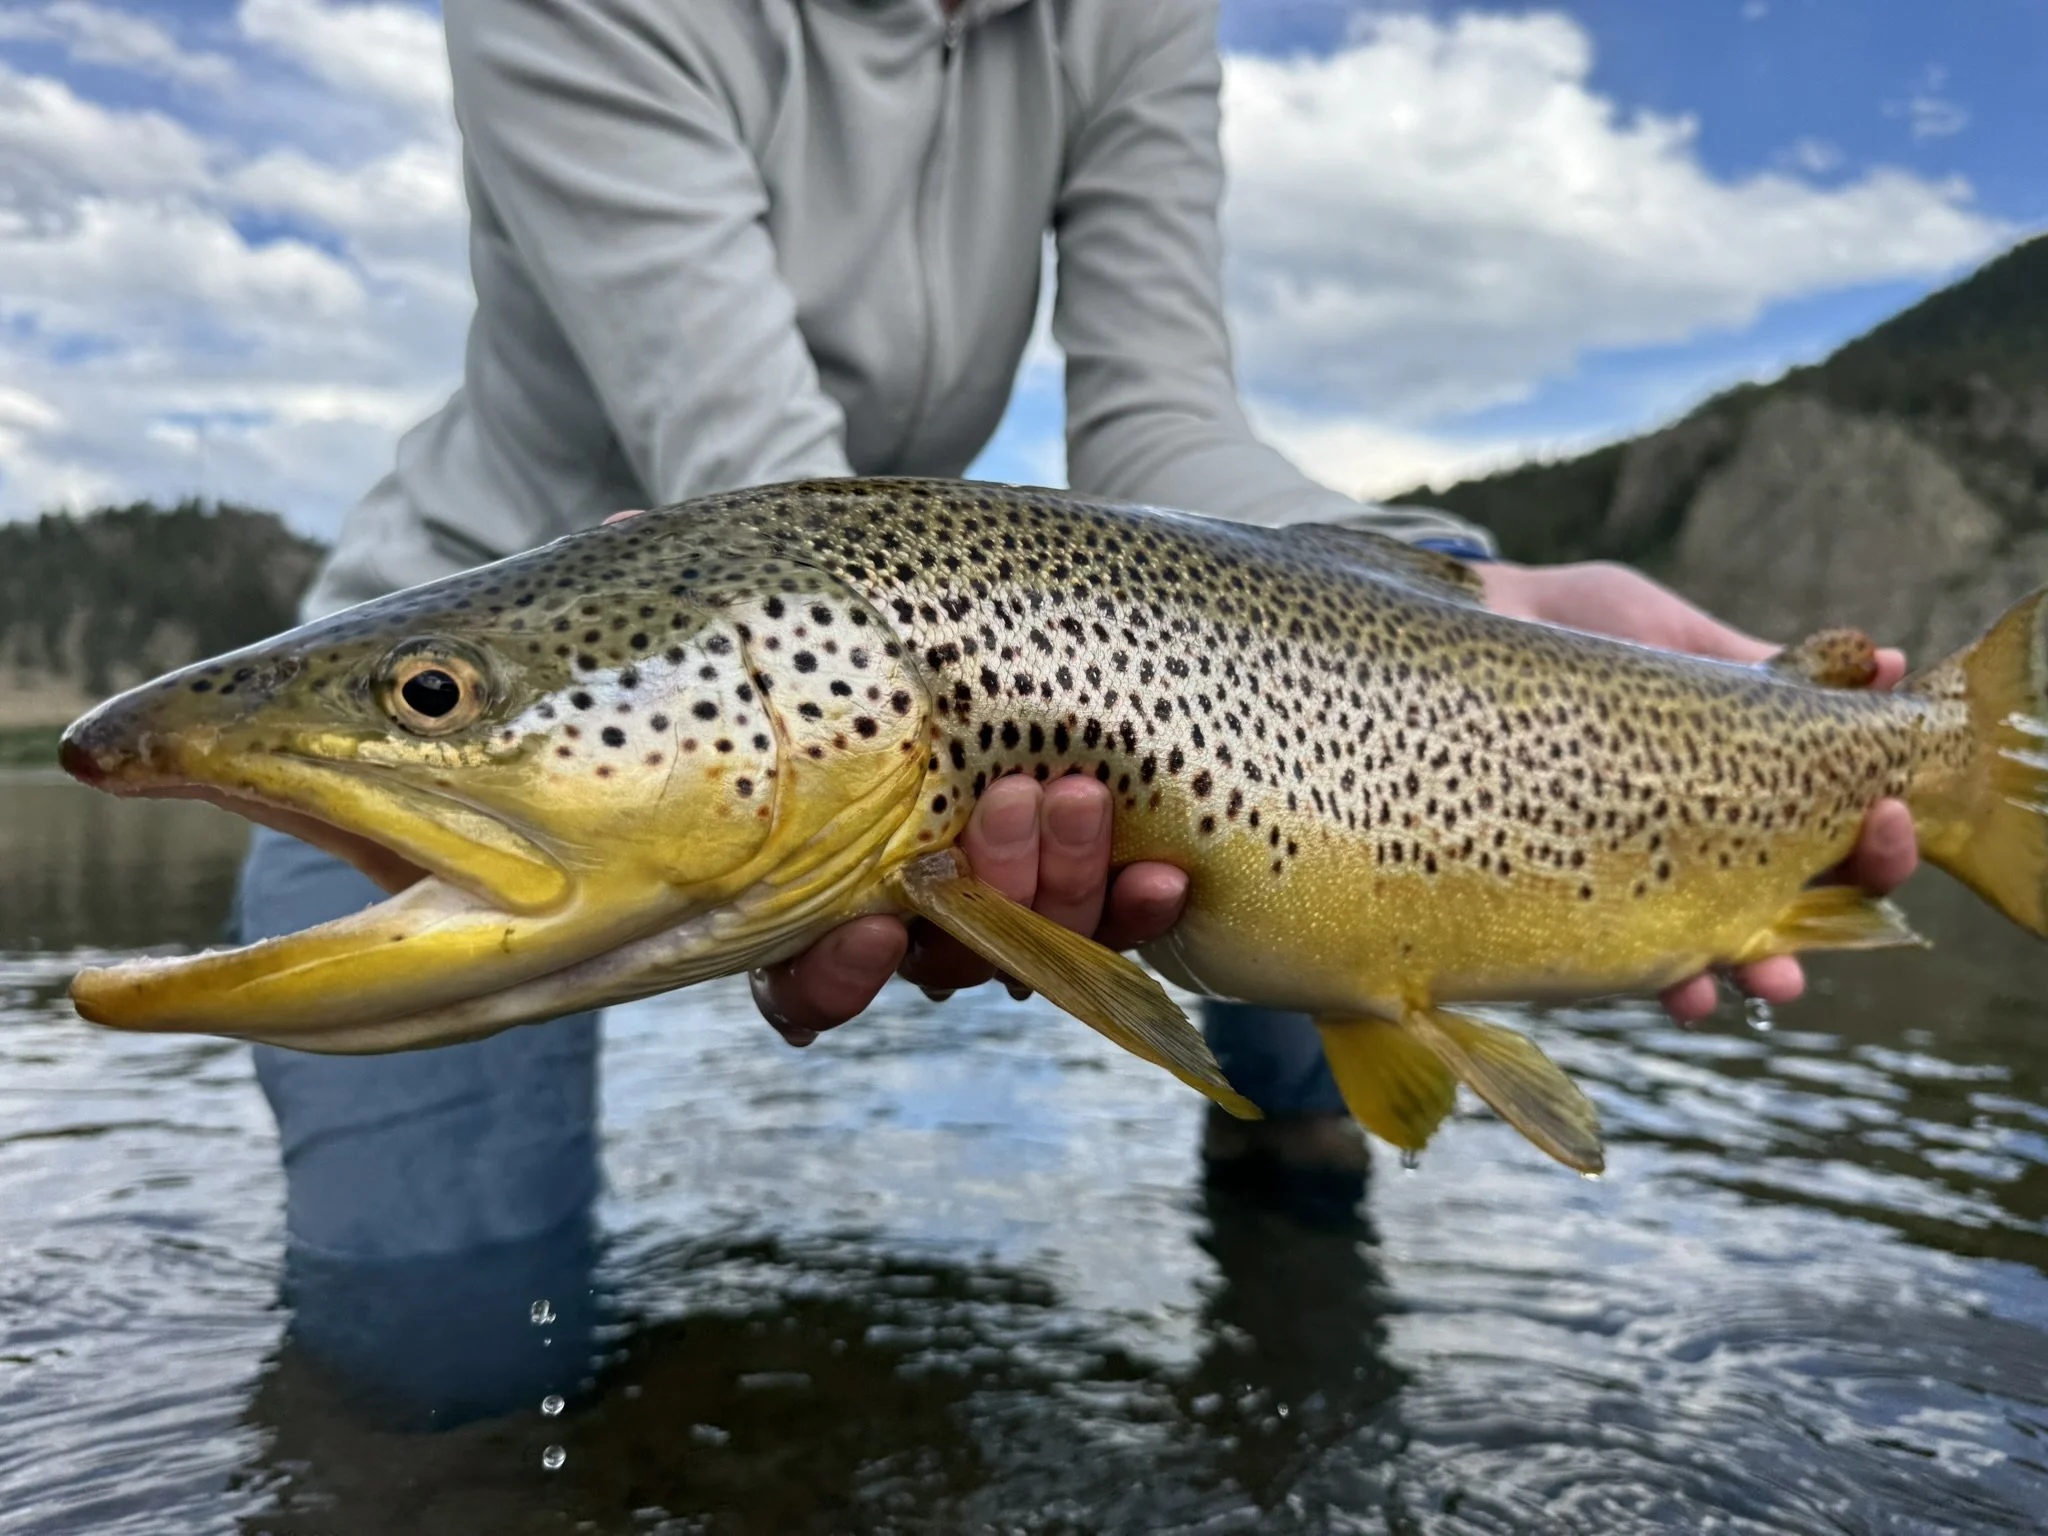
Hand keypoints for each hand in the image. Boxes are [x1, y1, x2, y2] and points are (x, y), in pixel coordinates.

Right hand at [598, 508, 1190, 1046]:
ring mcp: (997, 908)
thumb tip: (615, 539)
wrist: (1014, 616)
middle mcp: (904, 916)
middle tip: (1005, 802)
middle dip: (973, 896)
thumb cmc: (855, 622)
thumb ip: (701, 593)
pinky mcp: (1083, 891)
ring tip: (1077, 791)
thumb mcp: (781, 601)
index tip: (864, 924)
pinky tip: (1167, 875)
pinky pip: (1111, 927)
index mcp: (813, 882)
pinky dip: (1136, 904)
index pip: (798, 978)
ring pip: (1027, 942)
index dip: (829, 978)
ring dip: (1056, 882)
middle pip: (930, 964)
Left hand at [1477, 560, 1919, 1023]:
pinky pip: (1624, 956)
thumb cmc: (1580, 629)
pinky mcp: (1569, 898)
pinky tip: (1685, 990)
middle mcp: (1701, 837)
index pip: (1836, 825)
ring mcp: (1638, 874)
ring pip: (1717, 942)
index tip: (1892, 814)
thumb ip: (1765, 670)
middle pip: (1794, 900)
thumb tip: (1884, 666)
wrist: (1472, 629)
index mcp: (1745, 779)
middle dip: (1833, 920)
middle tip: (1851, 913)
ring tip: (1774, 982)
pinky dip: (1663, 979)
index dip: (1878, 834)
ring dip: (1757, 969)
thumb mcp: (1679, 640)